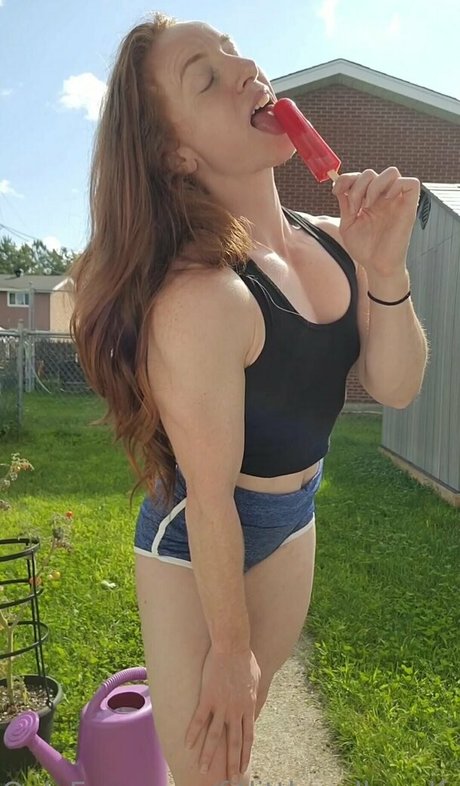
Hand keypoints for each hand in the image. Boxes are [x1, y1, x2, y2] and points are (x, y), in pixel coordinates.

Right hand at [184, 644, 260, 780]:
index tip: (242, 768)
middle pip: (233, 742)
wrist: (233, 646)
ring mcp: (222, 705)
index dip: (245, 754)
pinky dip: (193, 733)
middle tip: (228, 779)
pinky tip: (187, 745)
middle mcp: (236, 710)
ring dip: (208, 755)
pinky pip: (199, 720)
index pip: (248, 737)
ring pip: (215, 736)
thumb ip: (256, 694)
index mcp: (248, 707)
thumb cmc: (245, 659)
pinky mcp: (208, 697)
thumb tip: (255, 703)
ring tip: (203, 770)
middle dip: (230, 763)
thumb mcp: (257, 678)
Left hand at [332, 167, 420, 275]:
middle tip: (355, 206)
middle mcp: (383, 198)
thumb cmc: (365, 249)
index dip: (347, 178)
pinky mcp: (409, 207)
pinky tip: (385, 200)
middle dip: (358, 186)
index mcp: (369, 200)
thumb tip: (338, 185)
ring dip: (374, 184)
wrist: (376, 266)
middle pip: (372, 173)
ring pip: (391, 172)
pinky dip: (397, 185)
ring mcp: (396, 201)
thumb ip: (345, 204)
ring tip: (368, 205)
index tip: (336, 191)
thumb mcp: (348, 224)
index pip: (360, 177)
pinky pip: (411, 183)